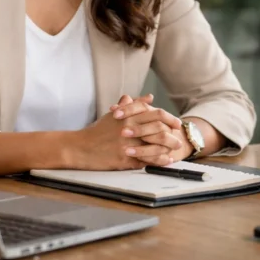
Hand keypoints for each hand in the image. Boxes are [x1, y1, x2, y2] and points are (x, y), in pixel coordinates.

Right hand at [65, 96, 185, 169]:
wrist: (80, 147)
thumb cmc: (97, 131)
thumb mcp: (115, 115)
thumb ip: (132, 105)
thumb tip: (149, 97)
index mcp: (129, 117)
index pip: (156, 114)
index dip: (170, 118)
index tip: (177, 123)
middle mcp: (130, 130)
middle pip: (159, 130)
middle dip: (173, 135)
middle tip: (179, 139)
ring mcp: (127, 145)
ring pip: (155, 146)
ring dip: (168, 149)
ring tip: (175, 151)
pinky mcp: (124, 159)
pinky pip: (146, 161)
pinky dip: (158, 161)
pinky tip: (165, 161)